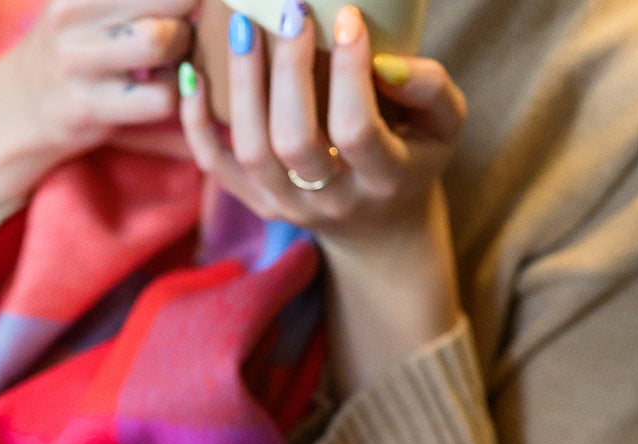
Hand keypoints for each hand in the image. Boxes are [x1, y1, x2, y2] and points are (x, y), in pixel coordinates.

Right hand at [0, 0, 194, 222]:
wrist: (20, 108)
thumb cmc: (74, 46)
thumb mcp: (90, 2)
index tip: (203, 1)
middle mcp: (72, 11)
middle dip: (192, 6)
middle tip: (190, 20)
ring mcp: (77, 59)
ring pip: (161, 40)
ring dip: (183, 51)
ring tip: (176, 55)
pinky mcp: (88, 107)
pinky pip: (161, 97)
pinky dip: (176, 96)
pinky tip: (165, 90)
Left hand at [179, 3, 465, 239]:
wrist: (379, 229)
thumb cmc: (413, 157)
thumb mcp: (444, 126)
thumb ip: (430, 88)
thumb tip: (383, 59)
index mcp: (383, 180)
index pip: (357, 130)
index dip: (350, 73)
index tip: (348, 17)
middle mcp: (331, 200)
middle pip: (295, 141)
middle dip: (289, 73)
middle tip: (291, 10)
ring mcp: (288, 206)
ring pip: (253, 151)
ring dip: (242, 85)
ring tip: (242, 26)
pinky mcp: (257, 203)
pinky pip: (216, 166)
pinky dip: (196, 123)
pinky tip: (193, 74)